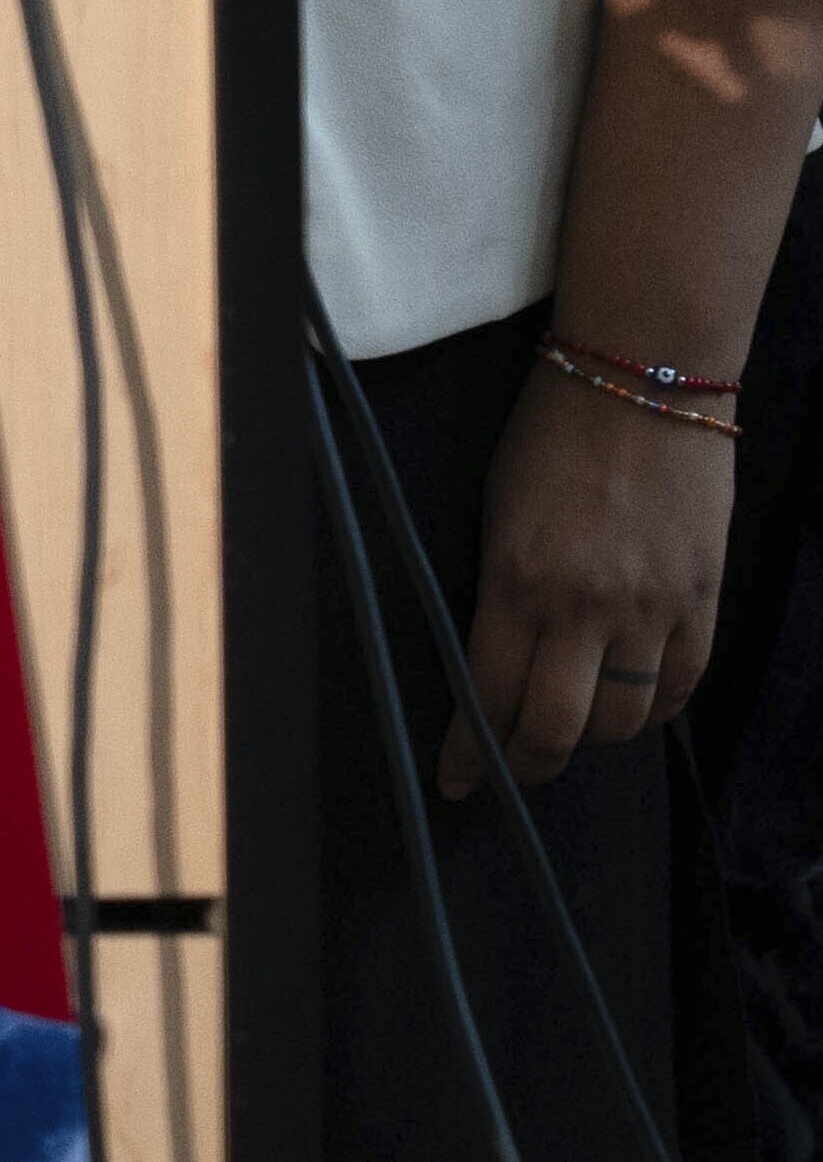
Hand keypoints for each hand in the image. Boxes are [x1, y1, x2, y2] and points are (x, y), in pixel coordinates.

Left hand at [445, 363, 732, 795]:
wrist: (645, 381)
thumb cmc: (551, 433)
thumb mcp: (497, 511)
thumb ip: (500, 591)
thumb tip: (494, 659)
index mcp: (518, 579)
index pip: (489, 694)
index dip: (471, 750)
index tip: (457, 780)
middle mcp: (588, 605)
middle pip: (558, 728)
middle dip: (527, 763)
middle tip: (511, 771)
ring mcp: (654, 607)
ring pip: (624, 719)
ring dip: (592, 739)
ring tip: (569, 736)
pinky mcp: (704, 598)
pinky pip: (684, 686)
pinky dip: (656, 712)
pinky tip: (634, 711)